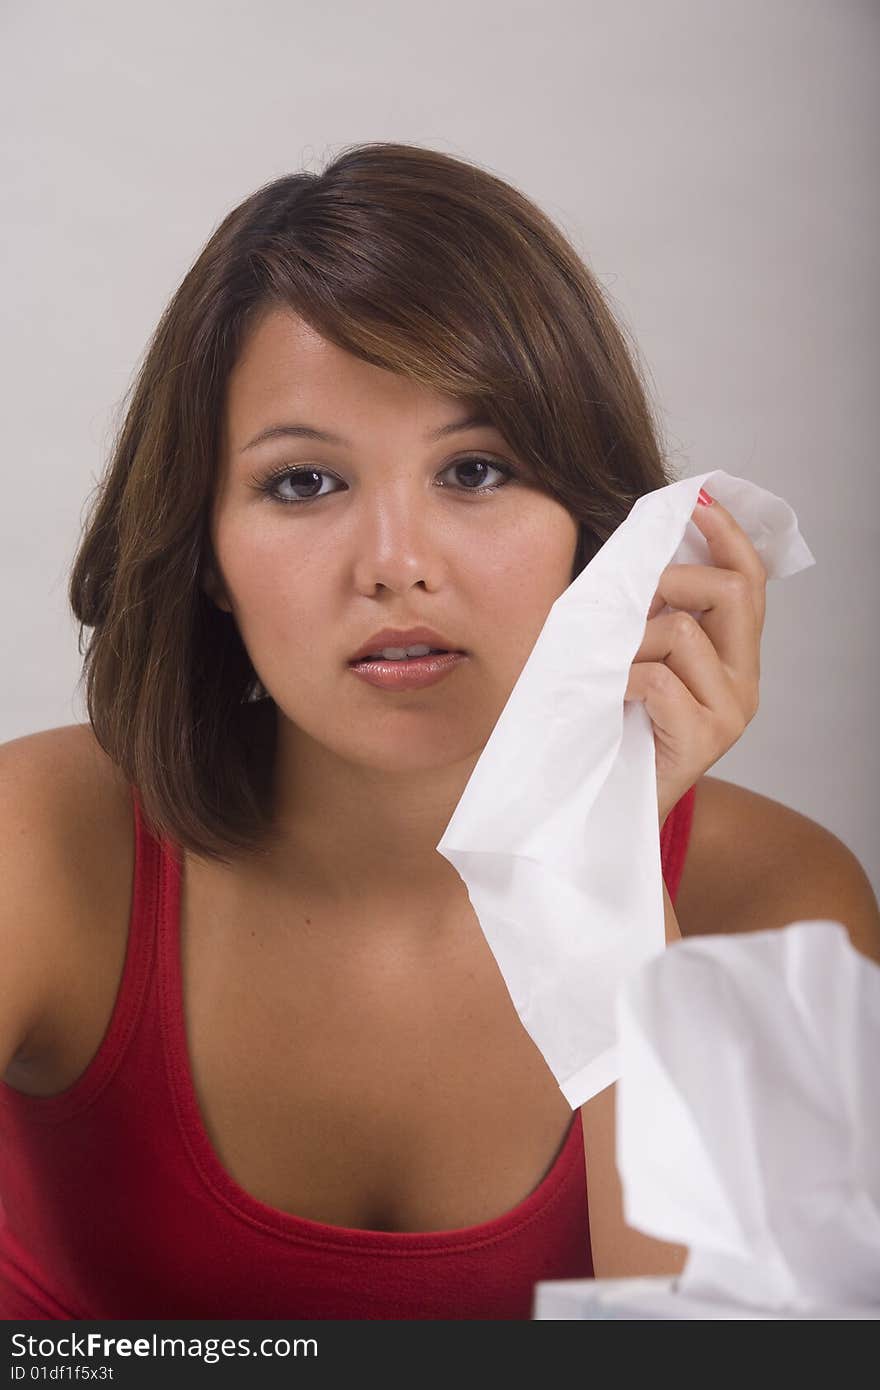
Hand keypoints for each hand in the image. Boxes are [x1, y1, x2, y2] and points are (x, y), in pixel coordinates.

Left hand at [623, 490, 767, 827]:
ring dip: (631, 641)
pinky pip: (656, 677)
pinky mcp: (705, 740)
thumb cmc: (615, 731)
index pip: (750, 581)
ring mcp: (730, 712)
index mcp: (734, 659)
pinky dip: (620, 677)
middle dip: (675, 579)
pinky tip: (610, 697)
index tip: (699, 502)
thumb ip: (650, 615)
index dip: (728, 535)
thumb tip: (640, 549)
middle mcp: (744, 682)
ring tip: (610, 670)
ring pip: (682, 632)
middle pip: (732, 591)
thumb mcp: (636, 660)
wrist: (610, 812)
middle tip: (636, 599)